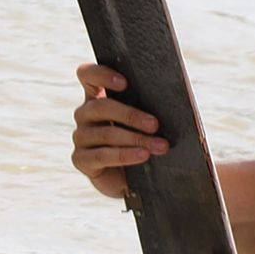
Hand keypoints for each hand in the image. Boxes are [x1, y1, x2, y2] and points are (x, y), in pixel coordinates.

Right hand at [71, 62, 165, 203]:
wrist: (134, 179)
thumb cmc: (141, 141)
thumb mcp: (144, 121)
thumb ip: (148, 105)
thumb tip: (174, 96)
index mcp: (97, 96)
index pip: (88, 74)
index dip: (101, 74)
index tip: (125, 83)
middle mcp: (85, 114)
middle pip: (100, 107)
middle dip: (131, 115)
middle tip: (155, 124)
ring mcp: (80, 137)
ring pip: (105, 133)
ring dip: (136, 139)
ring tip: (160, 146)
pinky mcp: (81, 160)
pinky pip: (102, 155)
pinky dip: (125, 155)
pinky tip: (143, 156)